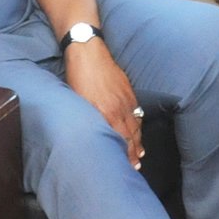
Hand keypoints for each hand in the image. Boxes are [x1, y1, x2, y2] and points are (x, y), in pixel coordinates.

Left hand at [64, 40, 144, 165]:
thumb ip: (89, 118)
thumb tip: (94, 133)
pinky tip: (138, 130)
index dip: (124, 154)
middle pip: (130, 136)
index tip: (127, 165)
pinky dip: (139, 124)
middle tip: (136, 166)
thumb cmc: (78, 77)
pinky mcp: (129, 91)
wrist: (87, 52)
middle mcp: (118, 109)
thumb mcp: (79, 101)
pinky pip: (137, 113)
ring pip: (135, 125)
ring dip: (138, 141)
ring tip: (140, 154)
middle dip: (133, 152)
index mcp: (105, 113)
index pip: (119, 139)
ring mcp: (125, 100)